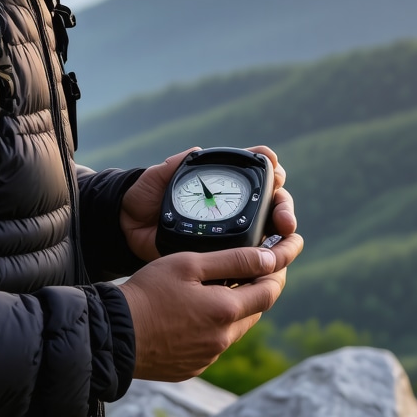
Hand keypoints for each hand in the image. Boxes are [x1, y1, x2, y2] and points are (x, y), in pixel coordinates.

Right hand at [118, 232, 304, 380]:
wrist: (114, 335)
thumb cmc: (149, 293)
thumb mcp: (189, 264)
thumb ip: (233, 260)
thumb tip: (270, 259)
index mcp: (226, 311)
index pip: (269, 291)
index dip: (279, 271)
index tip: (284, 254)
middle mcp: (223, 339)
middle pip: (255, 310)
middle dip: (260, 286)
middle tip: (258, 264)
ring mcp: (208, 356)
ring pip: (235, 327)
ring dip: (238, 306)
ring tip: (227, 283)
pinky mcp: (192, 366)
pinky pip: (215, 342)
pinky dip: (216, 323)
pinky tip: (199, 309)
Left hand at [119, 144, 299, 261]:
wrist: (129, 227)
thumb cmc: (145, 196)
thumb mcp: (156, 177)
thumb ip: (173, 165)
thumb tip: (196, 151)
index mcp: (222, 180)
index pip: (256, 171)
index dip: (271, 167)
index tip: (274, 167)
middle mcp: (234, 204)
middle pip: (272, 203)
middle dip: (284, 208)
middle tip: (284, 220)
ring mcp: (233, 230)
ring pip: (269, 232)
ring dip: (283, 237)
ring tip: (287, 242)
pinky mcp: (225, 255)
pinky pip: (252, 259)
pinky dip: (267, 261)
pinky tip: (274, 265)